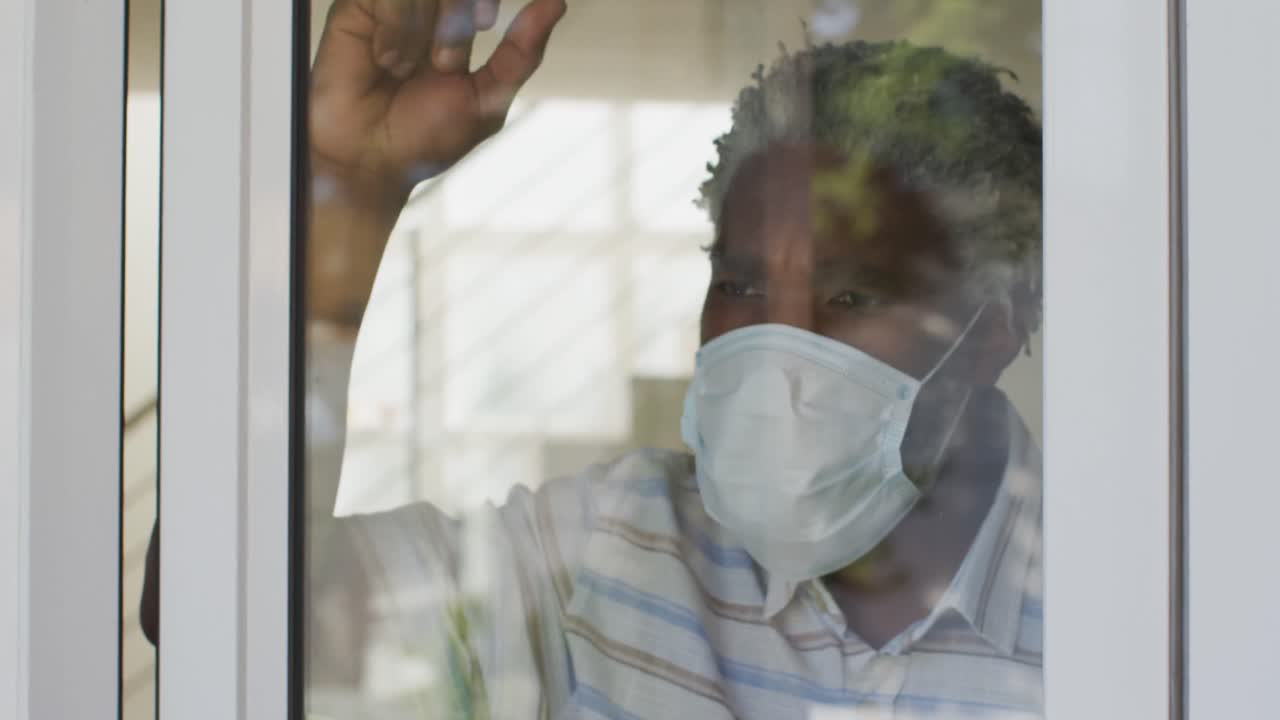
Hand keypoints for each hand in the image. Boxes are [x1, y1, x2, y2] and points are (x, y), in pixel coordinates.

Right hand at [310, 0, 566, 193]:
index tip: (486, 25)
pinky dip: (394, 27)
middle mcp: (429, 13)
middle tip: (446, 60)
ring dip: (424, 28)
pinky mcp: (359, 9)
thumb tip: (556, 3)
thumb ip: (521, 52)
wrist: (366, 160)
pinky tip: (386, 60)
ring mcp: (395, 8)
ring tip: (406, 70)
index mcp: (463, 28)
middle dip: (458, 14)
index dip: (487, 1)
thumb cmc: (424, 138)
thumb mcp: (486, 99)